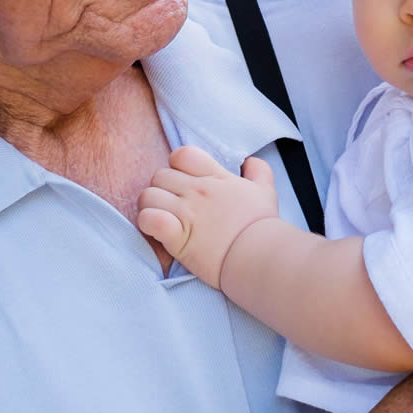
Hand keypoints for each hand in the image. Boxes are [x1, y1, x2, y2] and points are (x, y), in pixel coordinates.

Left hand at [137, 146, 278, 288]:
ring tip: (161, 219)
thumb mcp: (266, 191)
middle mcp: (198, 191)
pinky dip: (147, 224)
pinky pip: (148, 219)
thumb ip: (258, 171)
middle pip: (160, 175)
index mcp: (215, 178)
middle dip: (162, 189)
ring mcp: (186, 213)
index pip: (182, 155)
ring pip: (148, 195)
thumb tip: (250, 161)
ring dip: (150, 206)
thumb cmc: (262, 226)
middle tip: (172, 206)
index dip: (177, 166)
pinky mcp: (177, 237)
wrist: (260, 257)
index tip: (183, 181)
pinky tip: (157, 231)